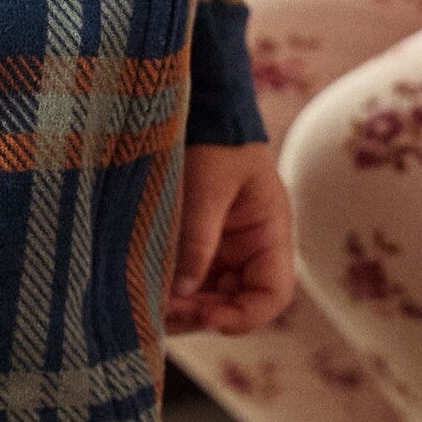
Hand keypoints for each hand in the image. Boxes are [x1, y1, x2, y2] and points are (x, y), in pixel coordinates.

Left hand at [163, 142, 296, 337]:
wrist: (205, 105)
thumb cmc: (215, 138)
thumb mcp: (207, 186)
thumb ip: (197, 239)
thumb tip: (181, 292)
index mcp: (269, 231)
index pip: (272, 294)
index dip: (244, 316)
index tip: (207, 317)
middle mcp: (250, 247)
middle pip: (237, 303)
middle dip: (204, 315)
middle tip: (166, 311)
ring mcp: (224, 247)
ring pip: (211, 297)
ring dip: (185, 307)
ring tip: (150, 305)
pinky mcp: (199, 242)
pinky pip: (191, 279)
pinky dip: (174, 290)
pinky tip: (148, 289)